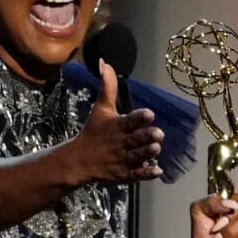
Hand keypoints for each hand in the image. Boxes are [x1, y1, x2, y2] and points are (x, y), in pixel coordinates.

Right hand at [72, 60, 164, 182]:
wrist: (78, 160)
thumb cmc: (93, 131)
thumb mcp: (100, 109)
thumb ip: (107, 87)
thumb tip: (104, 63)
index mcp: (117, 126)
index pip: (129, 120)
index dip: (139, 117)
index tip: (149, 114)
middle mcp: (121, 143)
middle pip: (136, 139)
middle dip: (147, 137)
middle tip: (158, 134)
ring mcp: (122, 159)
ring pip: (137, 156)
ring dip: (147, 153)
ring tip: (156, 148)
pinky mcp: (124, 174)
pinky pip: (136, 175)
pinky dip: (146, 174)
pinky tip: (158, 171)